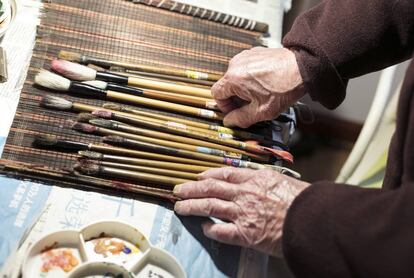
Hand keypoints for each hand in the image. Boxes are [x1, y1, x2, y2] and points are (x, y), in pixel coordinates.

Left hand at [173, 167, 309, 256]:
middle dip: (192, 188)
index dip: (209, 174)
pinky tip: (203, 227)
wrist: (314, 220)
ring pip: (210, 206)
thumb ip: (268, 181)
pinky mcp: (245, 233)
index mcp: (256, 178)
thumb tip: (260, 182)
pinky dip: (209, 229)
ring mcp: (243, 213)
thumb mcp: (285, 182)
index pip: (226, 172)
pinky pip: (220, 231)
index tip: (199, 176)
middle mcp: (245, 193)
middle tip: (178, 189)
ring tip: (179, 206)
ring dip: (192, 206)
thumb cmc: (305, 201)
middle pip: (211, 187)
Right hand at [212, 47, 304, 127]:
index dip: (224, 106)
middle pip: (227, 85)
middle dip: (236, 97)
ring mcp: (244, 56)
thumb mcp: (261, 111)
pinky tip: (265, 83)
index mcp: (233, 78)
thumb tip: (229, 122)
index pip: (216, 94)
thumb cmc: (284, 88)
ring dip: (244, 87)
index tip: (236, 111)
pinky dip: (251, 77)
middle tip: (252, 105)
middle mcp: (235, 64)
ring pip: (236, 76)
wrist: (301, 67)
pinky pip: (245, 68)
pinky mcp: (254, 52)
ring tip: (261, 93)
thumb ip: (241, 118)